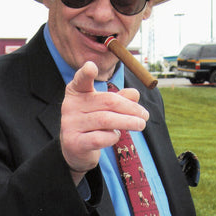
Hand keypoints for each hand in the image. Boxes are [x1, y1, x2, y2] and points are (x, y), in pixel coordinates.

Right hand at [60, 61, 148, 182]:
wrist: (76, 149)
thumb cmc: (93, 123)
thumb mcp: (106, 108)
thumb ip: (120, 98)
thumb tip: (135, 94)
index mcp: (77, 91)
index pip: (81, 80)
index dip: (86, 73)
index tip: (91, 66)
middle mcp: (70, 106)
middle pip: (107, 102)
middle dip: (130, 108)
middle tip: (145, 115)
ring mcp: (69, 124)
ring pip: (105, 120)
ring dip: (128, 122)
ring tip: (141, 125)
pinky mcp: (74, 142)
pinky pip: (99, 138)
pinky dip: (112, 136)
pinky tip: (116, 135)